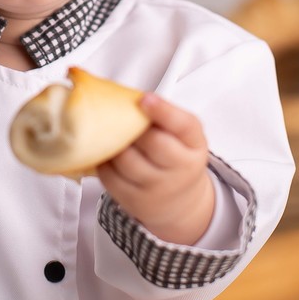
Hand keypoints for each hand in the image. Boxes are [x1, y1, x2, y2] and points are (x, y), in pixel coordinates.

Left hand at [96, 93, 214, 245]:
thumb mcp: (183, 136)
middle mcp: (181, 168)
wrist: (181, 202)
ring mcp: (158, 188)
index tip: (144, 99)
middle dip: (133, 127)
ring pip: (127, 161)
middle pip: (153, 143)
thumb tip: (125, 98)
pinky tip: (107, 154)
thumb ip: (163, 116)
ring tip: (112, 135)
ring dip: (115, 144)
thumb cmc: (176, 156)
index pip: (183, 125)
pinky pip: (111, 177)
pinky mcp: (135, 200)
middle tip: (122, 119)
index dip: (163, 111)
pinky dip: (104, 161)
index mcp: (194, 144)